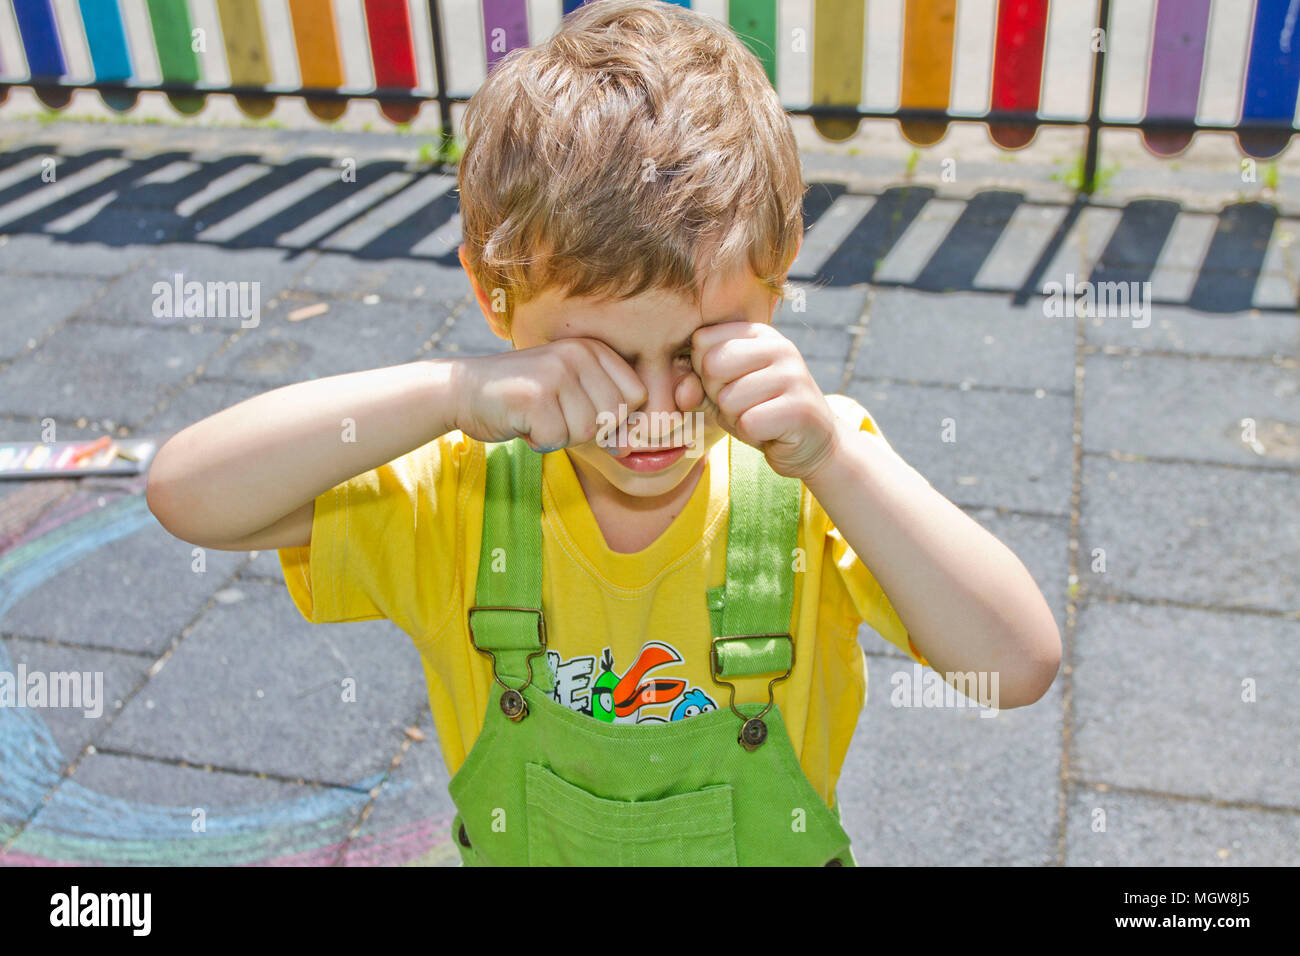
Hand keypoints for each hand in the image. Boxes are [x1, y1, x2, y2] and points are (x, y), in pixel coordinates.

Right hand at [451, 340, 645, 452]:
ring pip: (587, 431)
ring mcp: (556, 371)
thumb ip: (605, 418)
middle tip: (554, 415)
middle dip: (585, 430)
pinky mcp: (534, 395)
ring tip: (537, 416)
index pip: (637, 396)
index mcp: (593, 349)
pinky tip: (522, 421)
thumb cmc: (524, 400)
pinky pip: (557, 439)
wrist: (463, 390)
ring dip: (559, 435)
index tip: (582, 413)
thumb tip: (629, 448)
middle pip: (614, 417)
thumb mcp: (572, 399)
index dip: (615, 418)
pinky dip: (538, 441)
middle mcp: (578, 353)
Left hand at [681, 322, 843, 480]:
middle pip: (712, 366)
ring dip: (735, 419)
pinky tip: (769, 432)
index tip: (727, 384)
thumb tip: (682, 391)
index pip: (702, 340)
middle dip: (717, 395)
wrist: (812, 444)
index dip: (702, 371)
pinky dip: (750, 435)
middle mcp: (779, 346)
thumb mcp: (721, 395)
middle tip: (742, 405)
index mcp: (758, 334)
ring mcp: (793, 375)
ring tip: (758, 418)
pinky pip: (748, 423)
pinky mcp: (800, 408)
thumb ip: (695, 387)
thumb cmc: (760, 413)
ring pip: (729, 399)